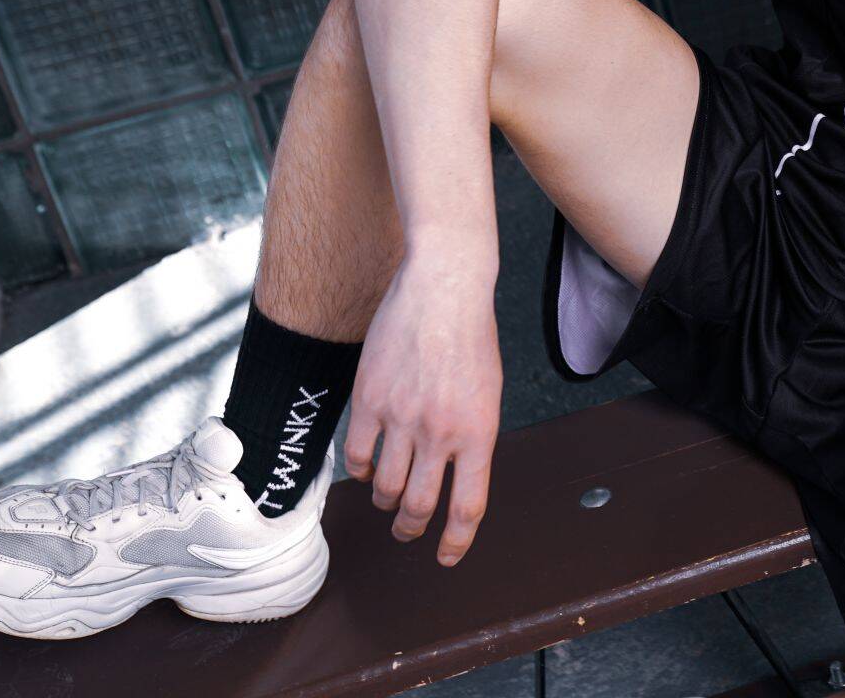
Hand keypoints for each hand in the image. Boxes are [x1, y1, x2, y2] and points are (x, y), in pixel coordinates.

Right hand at [345, 257, 501, 565]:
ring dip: (385, 502)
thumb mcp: (488, 393)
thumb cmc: (472, 337)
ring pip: (384, 487)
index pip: (467, 507)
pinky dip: (359, 470)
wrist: (444, 287)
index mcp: (479, 433)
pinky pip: (356, 455)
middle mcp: (440, 433)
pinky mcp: (369, 400)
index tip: (447, 557)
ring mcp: (401, 418)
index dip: (456, 541)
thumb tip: (453, 476)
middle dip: (412, 528)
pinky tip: (365, 467)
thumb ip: (471, 437)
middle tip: (408, 530)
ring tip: (387, 500)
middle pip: (419, 506)